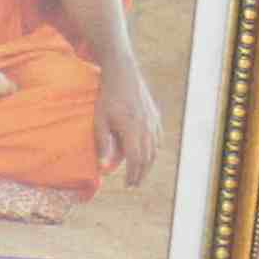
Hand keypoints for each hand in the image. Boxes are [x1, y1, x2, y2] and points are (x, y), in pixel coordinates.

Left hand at [94, 51, 166, 187]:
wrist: (122, 73)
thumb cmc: (107, 97)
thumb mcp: (100, 121)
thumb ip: (103, 145)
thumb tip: (103, 169)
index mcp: (132, 129)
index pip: (136, 159)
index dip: (133, 174)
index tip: (128, 184)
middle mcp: (147, 126)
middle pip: (148, 157)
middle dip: (141, 173)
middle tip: (134, 184)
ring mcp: (153, 120)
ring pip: (155, 149)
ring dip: (148, 164)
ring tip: (140, 173)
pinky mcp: (155, 115)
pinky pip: (158, 138)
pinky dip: (154, 150)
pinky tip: (148, 155)